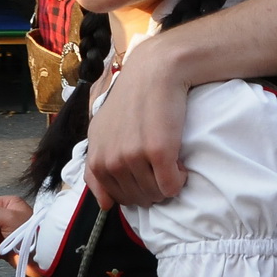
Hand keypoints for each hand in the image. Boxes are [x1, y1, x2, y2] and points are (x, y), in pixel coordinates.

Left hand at [85, 34, 189, 207]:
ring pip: (156, 195)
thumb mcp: (101, 130)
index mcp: (96, 157)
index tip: (144, 175)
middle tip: (160, 167)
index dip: (133, 191)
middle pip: (137, 199)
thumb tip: (106, 204)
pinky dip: (179, 180)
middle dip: (151, 189)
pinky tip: (179, 162)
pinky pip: (172, 186)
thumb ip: (96, 166)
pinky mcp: (158, 152)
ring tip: (170, 161)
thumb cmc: (132, 99)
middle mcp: (111, 160)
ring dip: (167, 183)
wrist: (155, 71)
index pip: (113, 198)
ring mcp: (133, 157)